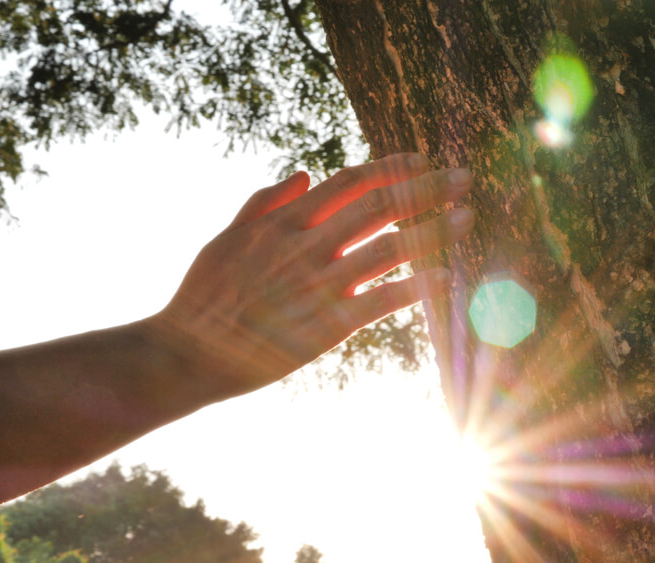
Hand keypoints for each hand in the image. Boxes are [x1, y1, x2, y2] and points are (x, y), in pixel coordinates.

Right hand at [150, 153, 472, 399]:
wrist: (187, 355)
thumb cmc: (205, 296)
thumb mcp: (226, 238)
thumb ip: (264, 201)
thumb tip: (305, 170)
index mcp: (282, 222)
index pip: (349, 183)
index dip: (390, 168)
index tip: (422, 159)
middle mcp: (306, 247)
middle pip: (380, 207)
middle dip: (427, 190)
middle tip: (463, 177)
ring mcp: (319, 286)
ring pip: (391, 249)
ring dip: (434, 231)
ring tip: (467, 218)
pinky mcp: (327, 327)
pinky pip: (383, 301)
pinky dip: (418, 287)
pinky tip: (447, 277)